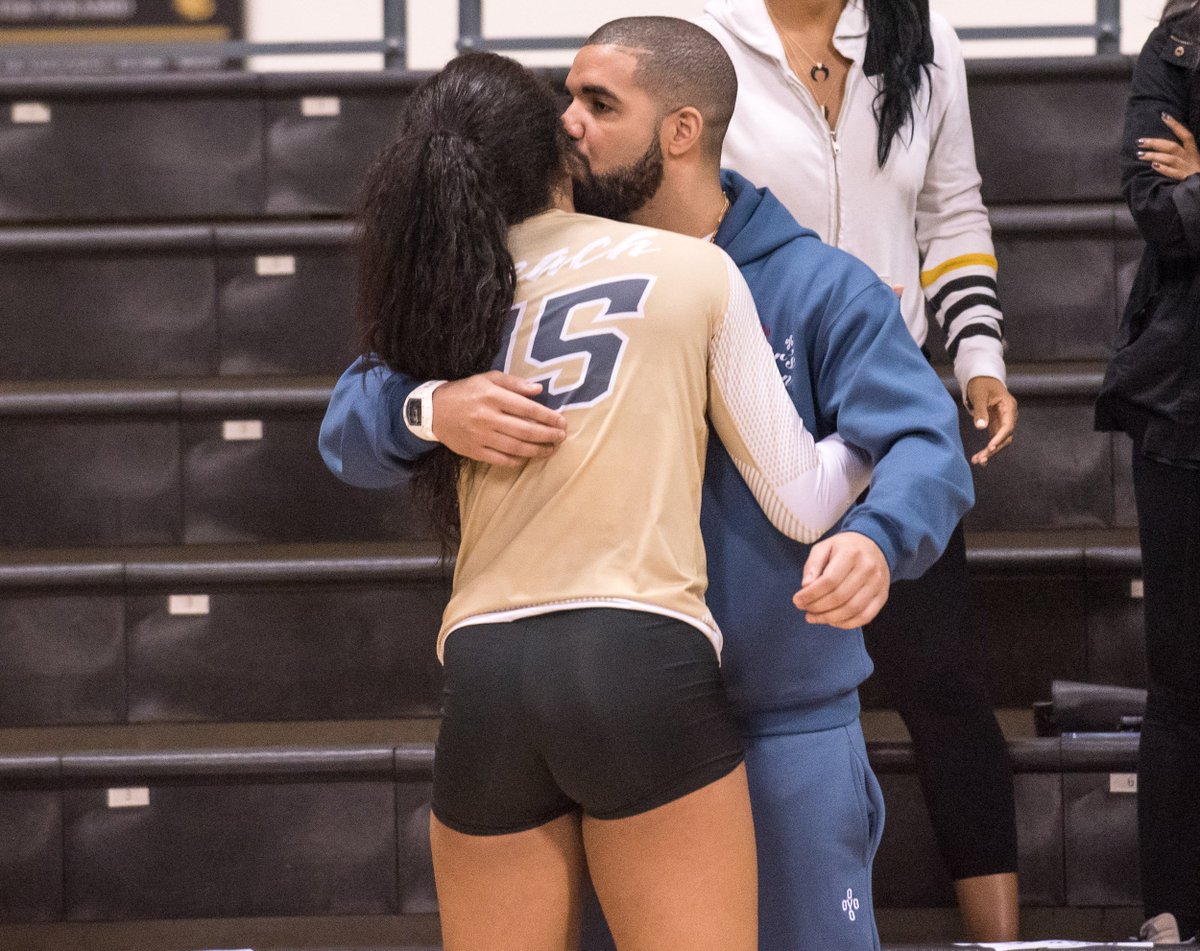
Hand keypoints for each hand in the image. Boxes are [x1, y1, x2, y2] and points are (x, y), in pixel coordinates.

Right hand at [432, 371, 566, 466]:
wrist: (433, 411)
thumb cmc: (465, 392)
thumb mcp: (487, 379)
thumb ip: (514, 383)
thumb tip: (538, 390)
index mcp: (492, 396)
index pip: (527, 408)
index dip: (548, 417)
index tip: (561, 421)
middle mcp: (487, 417)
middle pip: (525, 430)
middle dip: (548, 435)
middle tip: (562, 437)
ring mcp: (480, 436)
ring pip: (516, 447)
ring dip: (538, 450)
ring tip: (551, 449)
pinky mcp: (474, 451)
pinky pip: (501, 459)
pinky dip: (517, 460)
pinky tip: (528, 457)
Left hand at [792, 532, 889, 628]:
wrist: (874, 545)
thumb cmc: (843, 548)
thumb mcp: (824, 547)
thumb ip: (813, 565)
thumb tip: (805, 586)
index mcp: (851, 554)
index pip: (829, 581)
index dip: (810, 595)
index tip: (797, 601)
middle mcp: (868, 569)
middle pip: (839, 597)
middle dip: (817, 608)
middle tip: (805, 610)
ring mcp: (878, 584)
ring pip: (852, 610)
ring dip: (828, 618)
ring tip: (813, 617)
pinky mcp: (882, 596)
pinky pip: (864, 617)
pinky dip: (845, 624)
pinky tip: (831, 621)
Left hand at [965, 375, 1017, 466]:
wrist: (981, 378)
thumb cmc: (981, 384)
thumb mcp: (979, 395)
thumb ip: (980, 411)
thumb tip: (981, 428)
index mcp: (1009, 406)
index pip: (1008, 426)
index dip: (1000, 438)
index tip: (990, 447)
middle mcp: (1009, 416)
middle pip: (1006, 437)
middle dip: (994, 449)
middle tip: (981, 459)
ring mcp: (1003, 421)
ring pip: (1001, 441)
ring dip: (990, 452)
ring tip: (977, 461)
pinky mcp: (996, 425)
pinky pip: (994, 439)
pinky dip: (988, 449)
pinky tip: (980, 459)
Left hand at [1137, 113, 1199, 181]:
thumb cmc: (1195, 174)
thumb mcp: (1191, 161)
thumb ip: (1179, 154)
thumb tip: (1159, 148)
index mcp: (1192, 152)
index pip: (1185, 134)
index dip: (1175, 124)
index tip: (1163, 115)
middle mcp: (1190, 158)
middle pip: (1172, 146)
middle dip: (1155, 142)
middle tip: (1139, 141)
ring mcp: (1187, 169)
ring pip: (1170, 158)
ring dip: (1154, 155)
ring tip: (1140, 154)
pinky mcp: (1185, 180)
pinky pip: (1174, 173)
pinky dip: (1164, 169)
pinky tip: (1154, 166)